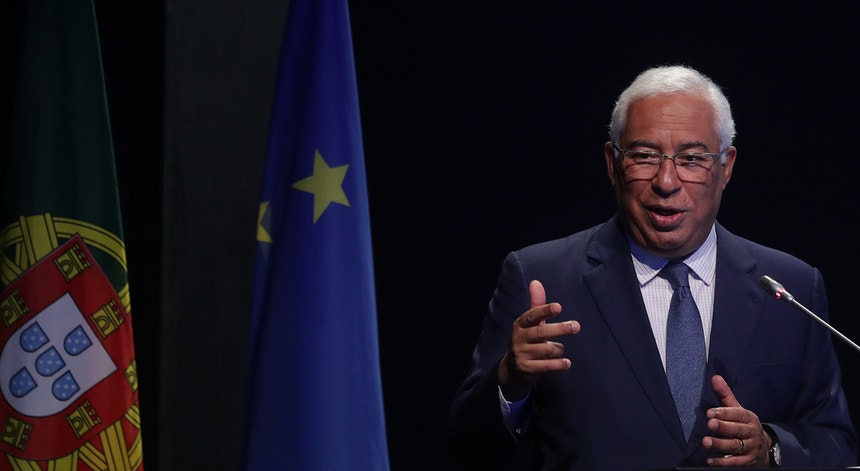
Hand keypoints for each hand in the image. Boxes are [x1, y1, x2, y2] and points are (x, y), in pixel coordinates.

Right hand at [497, 280, 579, 398]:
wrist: (513, 368)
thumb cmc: (527, 340)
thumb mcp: (530, 323)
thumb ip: (536, 304)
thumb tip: (536, 282)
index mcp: (520, 324)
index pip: (532, 315)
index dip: (544, 311)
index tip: (558, 307)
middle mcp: (518, 338)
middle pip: (540, 332)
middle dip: (559, 329)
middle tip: (576, 326)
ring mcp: (521, 354)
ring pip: (546, 350)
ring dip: (558, 349)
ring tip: (561, 349)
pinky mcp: (526, 368)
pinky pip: (545, 366)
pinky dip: (558, 364)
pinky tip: (566, 362)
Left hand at [703, 375, 770, 466]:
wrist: (763, 449)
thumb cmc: (743, 425)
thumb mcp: (737, 410)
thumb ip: (725, 395)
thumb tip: (715, 377)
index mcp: (749, 418)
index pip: (737, 414)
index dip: (724, 413)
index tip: (710, 412)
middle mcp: (751, 433)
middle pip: (737, 430)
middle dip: (723, 427)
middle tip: (709, 424)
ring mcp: (750, 448)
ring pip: (735, 446)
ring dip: (720, 444)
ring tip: (705, 441)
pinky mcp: (747, 462)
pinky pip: (735, 462)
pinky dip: (722, 462)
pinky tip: (710, 459)